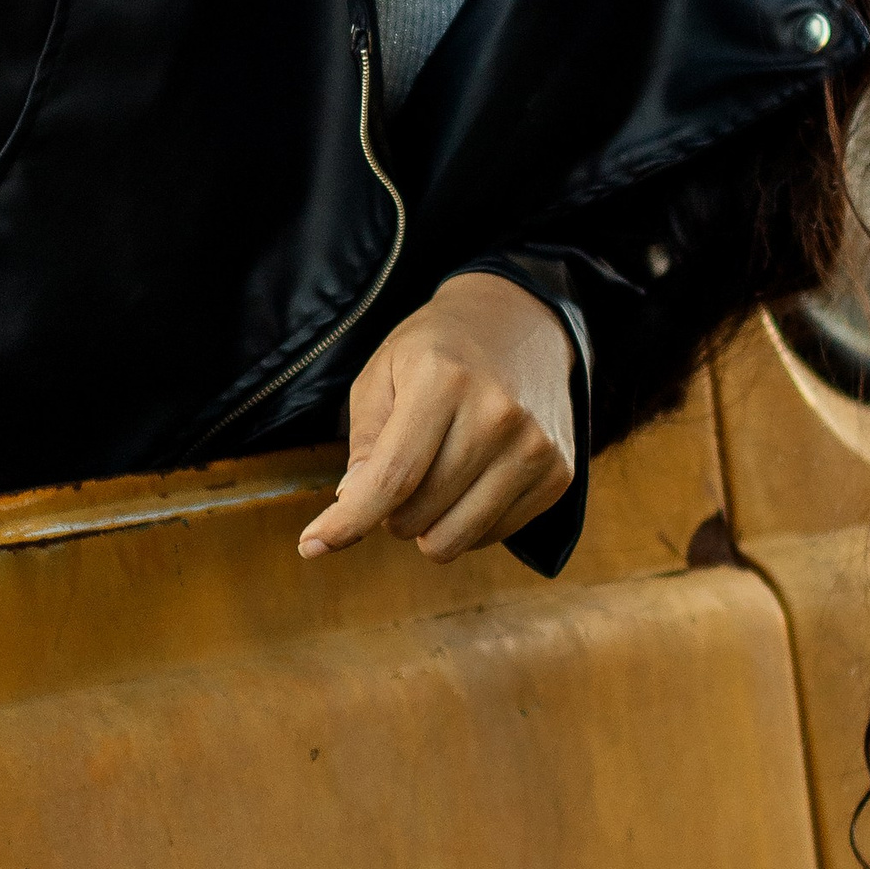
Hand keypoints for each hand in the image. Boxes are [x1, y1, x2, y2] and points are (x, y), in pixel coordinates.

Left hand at [298, 272, 574, 563]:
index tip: (311, 545)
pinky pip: (492, 536)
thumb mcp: (383, 374)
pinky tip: (470, 479)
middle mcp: (499, 415)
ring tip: (431, 478)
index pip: (393, 477)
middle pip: (417, 514)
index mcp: (445, 380)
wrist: (521, 323)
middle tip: (397, 474)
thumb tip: (354, 504)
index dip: (348, 521)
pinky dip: (466, 521)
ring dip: (426, 525)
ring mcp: (536, 447)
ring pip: (454, 539)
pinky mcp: (558, 474)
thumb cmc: (437, 351)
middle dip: (388, 511)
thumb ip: (364, 442)